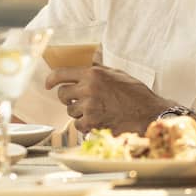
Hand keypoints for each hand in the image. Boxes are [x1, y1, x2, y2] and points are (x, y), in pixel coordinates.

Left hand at [47, 65, 164, 133]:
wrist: (148, 113)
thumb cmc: (136, 93)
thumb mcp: (117, 74)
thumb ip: (98, 72)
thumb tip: (83, 71)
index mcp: (93, 74)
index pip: (61, 74)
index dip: (51, 79)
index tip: (48, 84)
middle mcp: (88, 89)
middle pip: (62, 94)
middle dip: (68, 98)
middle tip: (78, 100)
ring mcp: (90, 107)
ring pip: (70, 111)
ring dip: (78, 112)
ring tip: (95, 111)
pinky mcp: (93, 123)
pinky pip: (78, 125)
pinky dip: (85, 125)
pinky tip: (96, 121)